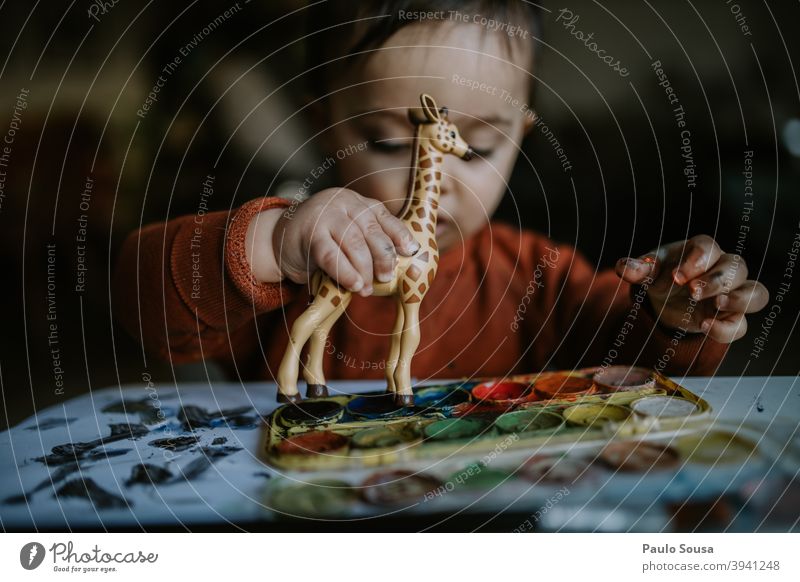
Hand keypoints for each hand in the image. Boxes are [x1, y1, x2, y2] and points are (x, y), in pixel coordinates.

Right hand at [272, 188, 419, 296]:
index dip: (400, 235)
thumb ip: (368, 242)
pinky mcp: (309, 232)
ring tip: (367, 289)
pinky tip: (354, 285)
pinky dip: (345, 272)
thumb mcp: (346, 233)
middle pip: (371, 230)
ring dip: (364, 269)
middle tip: (387, 278)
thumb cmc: (321, 240)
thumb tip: (396, 268)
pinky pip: (331, 254)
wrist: (279, 237)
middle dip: (383, 256)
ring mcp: (325, 215)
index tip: (410, 252)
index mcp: (358, 202)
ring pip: (353, 242)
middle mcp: (343, 203)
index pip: (384, 217)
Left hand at [615, 235, 768, 342]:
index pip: (708, 247)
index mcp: (701, 251)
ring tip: (714, 306)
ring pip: (756, 293)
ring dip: (739, 299)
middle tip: (692, 292)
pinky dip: (727, 328)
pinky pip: (741, 324)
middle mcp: (723, 269)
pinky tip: (705, 327)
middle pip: (737, 266)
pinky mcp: (729, 318)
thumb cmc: (661, 274)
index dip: (696, 260)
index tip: (676, 276)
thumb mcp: (647, 270)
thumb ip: (637, 269)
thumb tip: (623, 267)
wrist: (664, 298)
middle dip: (717, 279)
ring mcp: (731, 294)